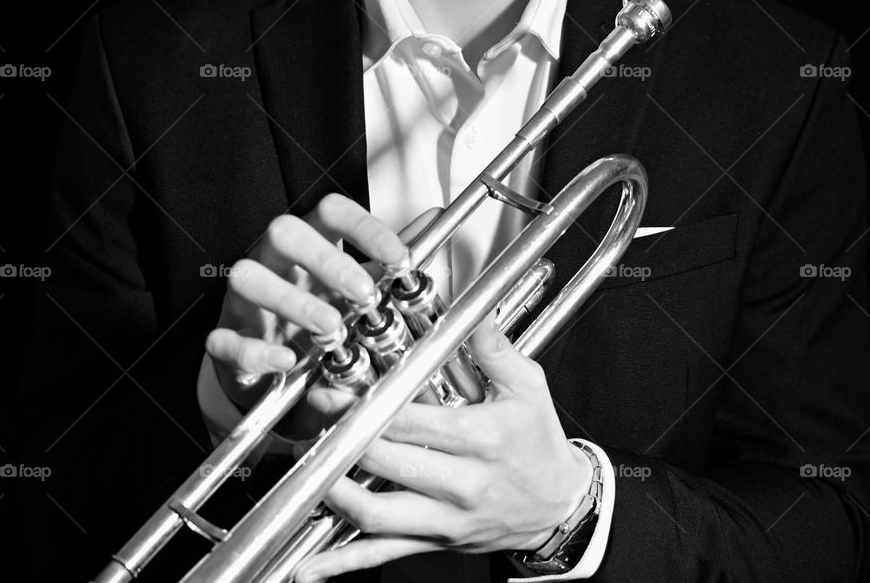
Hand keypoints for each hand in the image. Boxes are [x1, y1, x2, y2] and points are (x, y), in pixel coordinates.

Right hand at [202, 193, 439, 438]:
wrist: (277, 365)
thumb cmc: (317, 308)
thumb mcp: (358, 280)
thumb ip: (392, 253)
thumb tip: (432, 218)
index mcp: (309, 240)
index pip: (330, 211)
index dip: (365, 228)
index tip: (399, 258)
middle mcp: (274, 259)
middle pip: (284, 232)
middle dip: (326, 260)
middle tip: (364, 294)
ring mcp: (245, 298)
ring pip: (247, 277)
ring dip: (291, 302)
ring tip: (331, 328)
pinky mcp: (226, 338)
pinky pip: (225, 338)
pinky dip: (255, 351)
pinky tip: (285, 360)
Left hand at [292, 315, 594, 581]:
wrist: (560, 504)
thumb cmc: (540, 440)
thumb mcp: (528, 385)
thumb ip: (492, 348)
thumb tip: (472, 311)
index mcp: (480, 438)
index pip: (409, 421)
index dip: (365, 408)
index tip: (336, 392)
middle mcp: (461, 484)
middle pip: (384, 463)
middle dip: (341, 439)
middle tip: (316, 414)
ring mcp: (446, 520)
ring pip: (376, 515)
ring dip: (334, 492)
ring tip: (309, 464)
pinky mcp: (436, 542)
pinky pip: (383, 555)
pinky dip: (343, 562)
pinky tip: (309, 565)